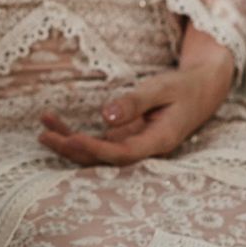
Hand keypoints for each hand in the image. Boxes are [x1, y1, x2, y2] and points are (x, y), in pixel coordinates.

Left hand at [36, 33, 234, 165]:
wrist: (202, 89)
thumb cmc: (184, 88)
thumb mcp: (163, 88)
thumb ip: (135, 102)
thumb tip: (105, 116)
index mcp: (160, 141)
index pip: (123, 154)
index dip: (96, 150)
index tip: (72, 139)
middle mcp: (145, 148)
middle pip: (104, 158)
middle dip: (74, 150)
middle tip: (45, 137)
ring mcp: (135, 143)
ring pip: (98, 151)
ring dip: (70, 142)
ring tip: (43, 130)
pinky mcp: (127, 136)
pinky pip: (99, 138)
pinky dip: (76, 133)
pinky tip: (55, 124)